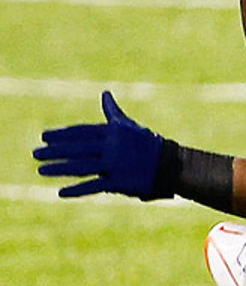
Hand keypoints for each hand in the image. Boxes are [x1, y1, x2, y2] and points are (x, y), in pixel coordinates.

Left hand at [33, 91, 169, 199]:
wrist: (170, 164)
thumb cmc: (146, 143)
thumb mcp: (129, 126)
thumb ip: (112, 112)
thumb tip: (105, 93)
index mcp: (114, 131)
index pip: (82, 132)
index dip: (62, 134)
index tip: (44, 136)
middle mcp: (113, 146)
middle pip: (77, 149)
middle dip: (55, 151)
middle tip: (35, 153)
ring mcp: (116, 163)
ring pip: (81, 166)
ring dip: (59, 169)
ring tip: (41, 170)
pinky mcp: (120, 181)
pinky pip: (94, 185)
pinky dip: (77, 190)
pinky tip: (61, 192)